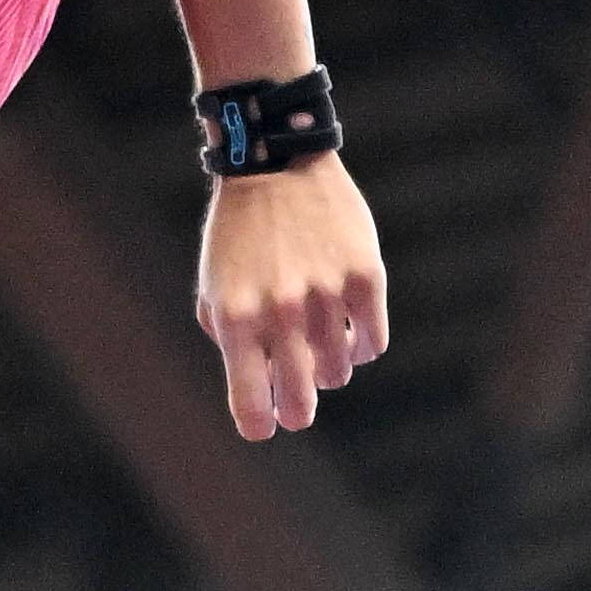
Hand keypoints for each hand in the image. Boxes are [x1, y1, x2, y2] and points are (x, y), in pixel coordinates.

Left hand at [198, 159, 387, 438]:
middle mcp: (281, 312)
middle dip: (298, 411)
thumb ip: (233, 344)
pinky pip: (373, 344)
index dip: (261, 425)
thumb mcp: (217, 289)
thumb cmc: (240, 236)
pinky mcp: (365, 277)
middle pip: (300, 401)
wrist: (275, 164)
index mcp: (237, 319)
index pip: (252, 404)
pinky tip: (349, 327)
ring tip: (320, 341)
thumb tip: (263, 394)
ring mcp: (326, 296)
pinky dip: (362, 345)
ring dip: (330, 366)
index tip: (268, 425)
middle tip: (299, 407)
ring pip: (340, 372)